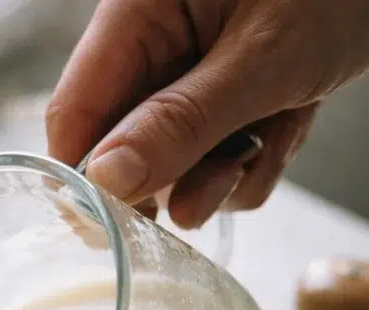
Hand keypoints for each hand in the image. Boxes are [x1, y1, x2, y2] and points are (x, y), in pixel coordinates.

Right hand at [46, 0, 368, 226]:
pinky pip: (222, 158)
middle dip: (175, 176)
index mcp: (142, 8)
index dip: (87, 172)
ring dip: (225, 174)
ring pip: (178, 163)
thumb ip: (180, 124)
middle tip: (217, 179)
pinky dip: (258, 158)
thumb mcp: (262, 59)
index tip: (109, 227)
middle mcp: (161, 39)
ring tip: (268, 139)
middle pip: (124, 144)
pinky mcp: (237, 94)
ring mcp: (198, 70)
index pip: (77, 107)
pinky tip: (291, 121)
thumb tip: (107, 180)